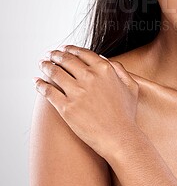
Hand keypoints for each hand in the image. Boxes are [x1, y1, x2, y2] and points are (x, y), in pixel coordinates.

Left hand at [33, 45, 139, 159]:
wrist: (119, 137)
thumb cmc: (126, 114)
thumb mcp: (131, 86)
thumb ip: (120, 69)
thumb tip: (106, 60)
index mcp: (104, 69)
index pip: (83, 53)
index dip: (71, 49)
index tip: (64, 49)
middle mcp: (89, 77)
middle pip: (66, 60)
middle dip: (55, 55)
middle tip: (49, 54)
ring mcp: (77, 92)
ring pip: (55, 73)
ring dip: (46, 66)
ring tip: (42, 64)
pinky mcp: (66, 108)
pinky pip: (48, 91)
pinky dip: (40, 84)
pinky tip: (36, 81)